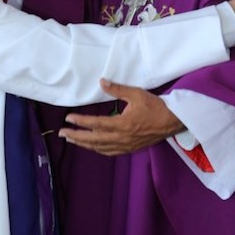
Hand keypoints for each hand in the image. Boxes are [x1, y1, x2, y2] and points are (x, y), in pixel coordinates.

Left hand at [58, 80, 183, 154]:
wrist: (172, 122)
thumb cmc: (155, 106)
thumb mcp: (136, 94)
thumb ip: (117, 89)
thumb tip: (102, 82)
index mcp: (122, 124)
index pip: (96, 124)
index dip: (80, 122)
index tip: (68, 119)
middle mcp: (122, 137)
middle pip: (94, 139)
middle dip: (76, 136)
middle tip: (62, 133)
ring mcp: (126, 145)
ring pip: (100, 147)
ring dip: (84, 144)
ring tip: (72, 140)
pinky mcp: (130, 148)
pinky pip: (110, 152)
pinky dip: (98, 149)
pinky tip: (91, 147)